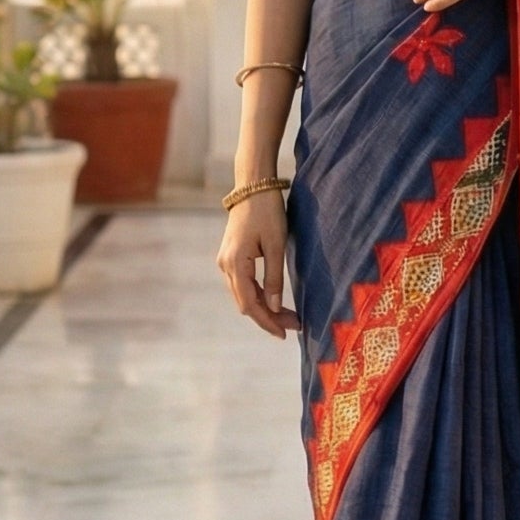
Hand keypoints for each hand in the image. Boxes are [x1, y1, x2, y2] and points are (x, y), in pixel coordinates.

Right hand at [218, 188, 298, 338]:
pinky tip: (273, 299)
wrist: (253, 186)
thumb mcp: (276, 245)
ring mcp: (225, 261)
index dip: (267, 322)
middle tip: (294, 325)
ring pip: (243, 294)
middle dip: (268, 317)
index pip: (250, 304)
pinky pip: (242, 283)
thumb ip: (274, 278)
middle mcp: (225, 265)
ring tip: (288, 315)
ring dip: (263, 306)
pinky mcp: (230, 256)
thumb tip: (273, 307)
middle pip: (245, 302)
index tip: (284, 334)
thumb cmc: (268, 212)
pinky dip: (257, 294)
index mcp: (235, 264)